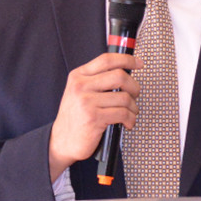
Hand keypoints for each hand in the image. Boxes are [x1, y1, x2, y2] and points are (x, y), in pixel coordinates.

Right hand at [48, 53, 141, 181]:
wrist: (62, 141)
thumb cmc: (75, 117)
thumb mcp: (79, 92)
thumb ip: (97, 81)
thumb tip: (125, 74)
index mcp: (78, 76)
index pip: (106, 60)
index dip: (126, 59)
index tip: (138, 63)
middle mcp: (81, 86)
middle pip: (119, 76)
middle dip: (134, 86)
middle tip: (135, 95)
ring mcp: (87, 102)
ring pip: (124, 97)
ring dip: (133, 107)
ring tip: (130, 113)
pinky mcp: (94, 118)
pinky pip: (123, 113)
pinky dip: (130, 119)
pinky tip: (127, 123)